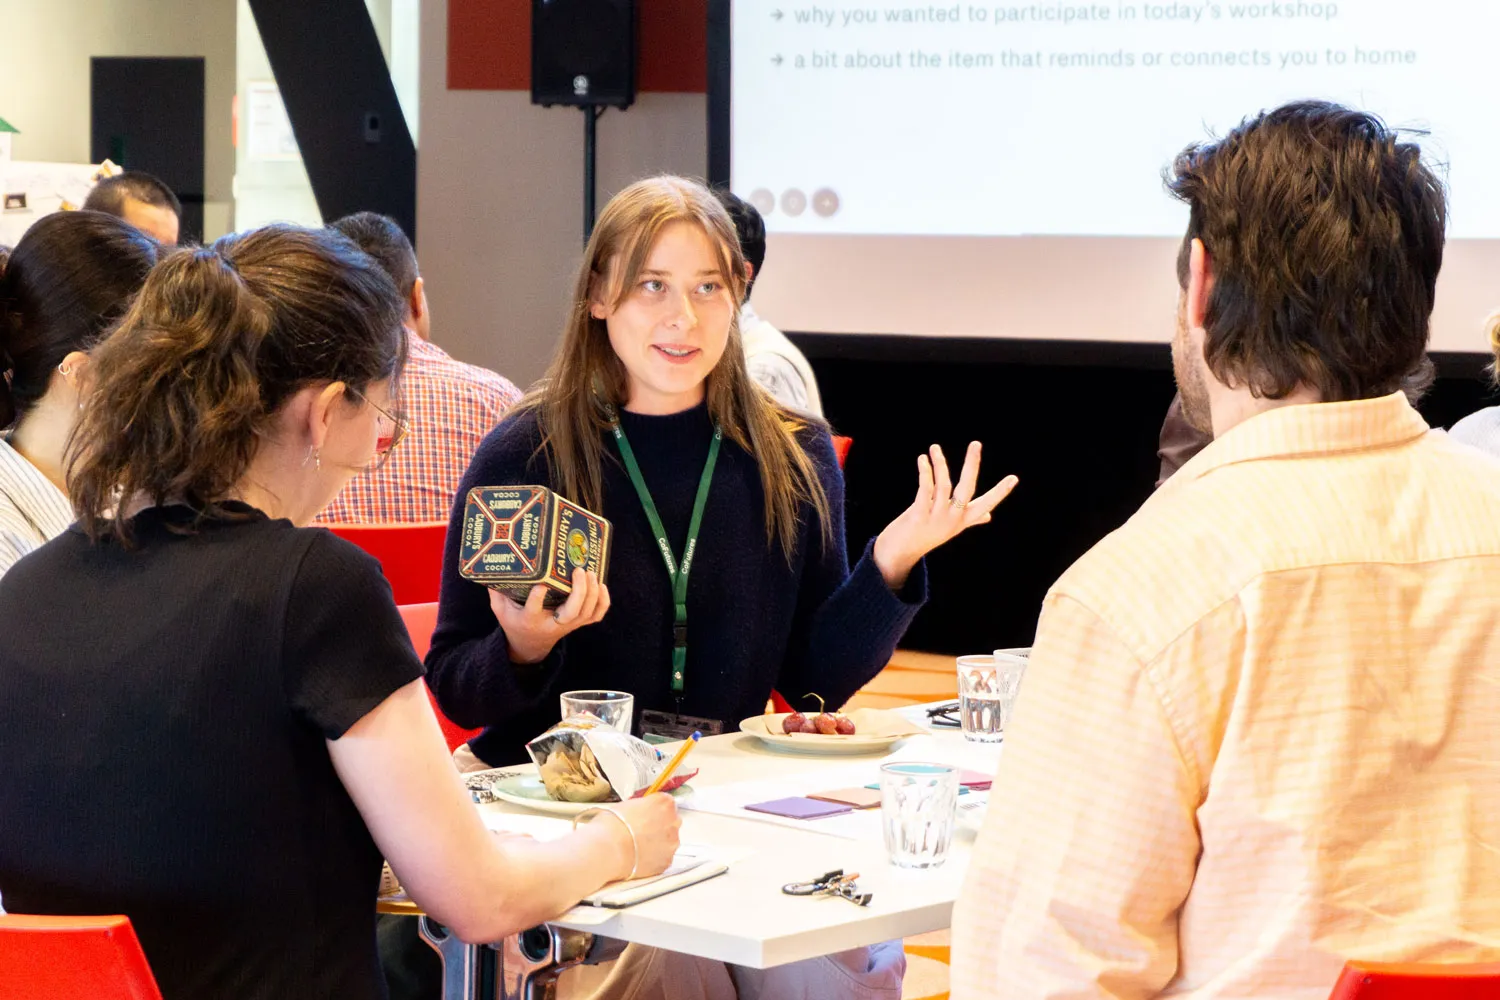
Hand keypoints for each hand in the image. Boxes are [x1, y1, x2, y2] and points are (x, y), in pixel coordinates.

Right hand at [489, 569, 609, 664]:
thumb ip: (496, 591)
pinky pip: (596, 616)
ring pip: (586, 613)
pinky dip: (603, 602)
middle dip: (579, 591)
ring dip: (592, 592)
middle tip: (578, 570)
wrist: (530, 645)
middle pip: (571, 612)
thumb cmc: (515, 621)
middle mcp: (552, 624)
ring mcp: (568, 625)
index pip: (533, 611)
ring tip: (590, 572)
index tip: (540, 584)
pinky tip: (601, 585)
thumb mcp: (500, 610)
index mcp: (529, 621)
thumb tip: (491, 565)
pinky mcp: (578, 624)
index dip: (537, 598)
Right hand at [608, 794, 681, 879]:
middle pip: (671, 821)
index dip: (654, 810)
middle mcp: (673, 821)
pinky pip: (664, 857)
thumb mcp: (626, 805)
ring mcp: (672, 842)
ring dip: (659, 843)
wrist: (611, 848)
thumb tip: (637, 812)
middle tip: (641, 831)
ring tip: (638, 847)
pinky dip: (655, 858)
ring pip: (669, 841)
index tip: (646, 815)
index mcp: (664, 802)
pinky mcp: (668, 861)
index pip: (665, 803)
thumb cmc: (614, 825)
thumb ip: (641, 807)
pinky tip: (640, 858)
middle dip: (660, 826)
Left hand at [873, 442, 1017, 588]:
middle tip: (976, 443)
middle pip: (967, 489)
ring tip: (934, 448)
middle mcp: (952, 519)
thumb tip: (989, 516)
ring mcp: (936, 518)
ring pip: (943, 485)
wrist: (899, 554)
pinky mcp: (918, 516)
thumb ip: (970, 519)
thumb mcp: (951, 528)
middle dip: (972, 465)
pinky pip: (924, 490)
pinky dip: (925, 473)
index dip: (1000, 492)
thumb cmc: (926, 536)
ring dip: (939, 464)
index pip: (986, 504)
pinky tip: (923, 460)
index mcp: (962, 520)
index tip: (1014, 478)